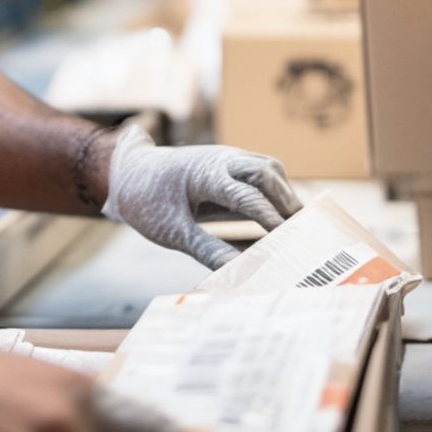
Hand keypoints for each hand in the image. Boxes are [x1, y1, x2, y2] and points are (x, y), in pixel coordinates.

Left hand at [101, 125, 304, 268]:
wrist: (126, 174)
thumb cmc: (147, 202)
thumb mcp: (173, 232)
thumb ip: (208, 251)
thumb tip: (239, 273)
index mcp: (205, 174)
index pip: (248, 195)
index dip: (271, 218)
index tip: (290, 242)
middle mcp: (221, 160)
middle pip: (266, 172)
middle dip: (287, 201)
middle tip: (305, 234)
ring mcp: (226, 157)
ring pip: (268, 168)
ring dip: (284, 194)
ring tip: (299, 228)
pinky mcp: (228, 163)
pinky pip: (261, 171)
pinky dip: (276, 191)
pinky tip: (283, 217)